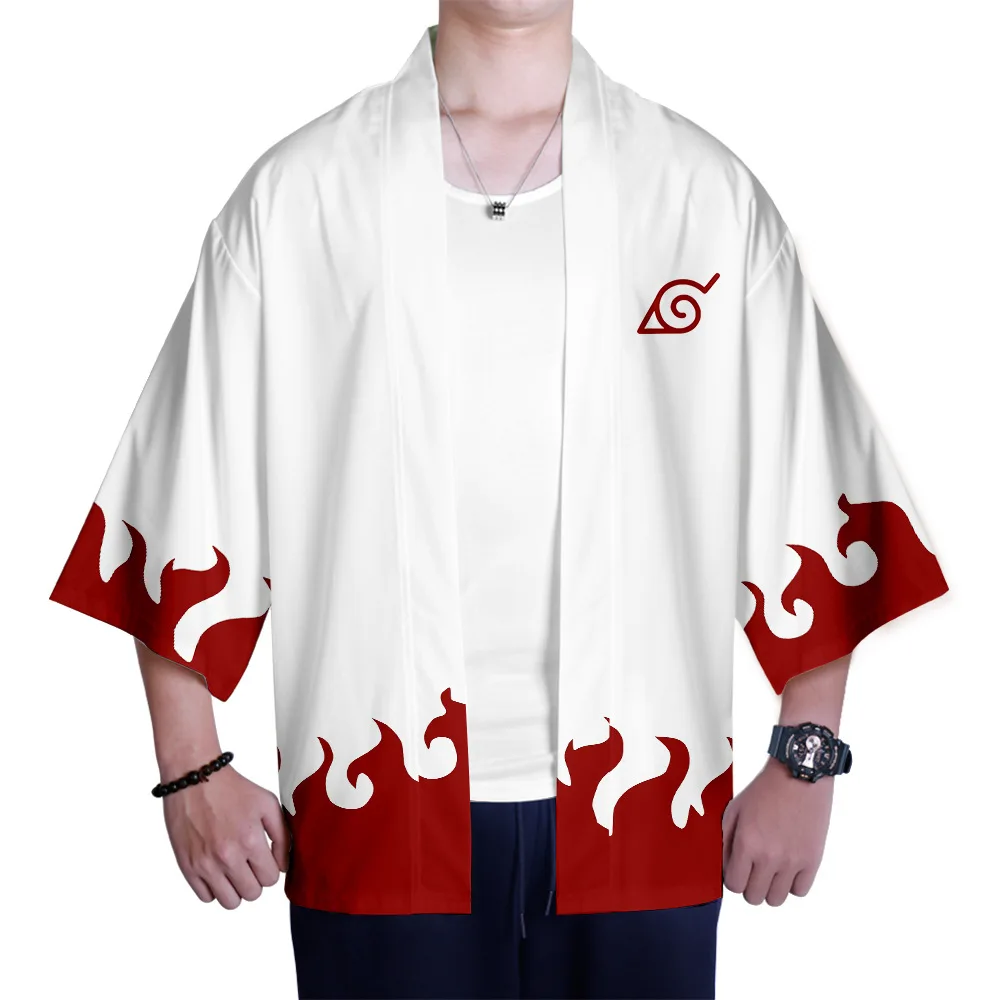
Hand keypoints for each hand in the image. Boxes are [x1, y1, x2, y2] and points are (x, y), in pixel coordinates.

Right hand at [161, 765, 290, 908]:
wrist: (195, 778)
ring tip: (234, 869)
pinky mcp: (187, 867)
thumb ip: (282, 836)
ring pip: (229, 902)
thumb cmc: (232, 789)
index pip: (270, 879)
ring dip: (236, 889)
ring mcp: (205, 864)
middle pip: (252, 894)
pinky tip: (217, 869)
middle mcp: (227, 856)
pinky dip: (213, 888)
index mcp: (250, 840)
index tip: (263, 858)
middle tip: (249, 863)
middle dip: (255, 880)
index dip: (270, 869)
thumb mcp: (267, 804)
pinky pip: (206, 897)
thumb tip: (282, 866)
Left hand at [721, 755, 833, 905]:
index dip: (734, 877)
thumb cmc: (765, 790)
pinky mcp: (812, 860)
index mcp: (747, 843)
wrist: (800, 775)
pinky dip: (792, 884)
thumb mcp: (735, 809)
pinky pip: (799, 892)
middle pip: (754, 897)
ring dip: (771, 887)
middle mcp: (769, 857)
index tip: (738, 867)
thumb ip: (725, 840)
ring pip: (776, 899)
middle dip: (750, 884)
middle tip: (754, 868)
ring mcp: (793, 862)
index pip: (734, 885)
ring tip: (771, 868)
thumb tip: (722, 866)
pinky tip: (789, 867)